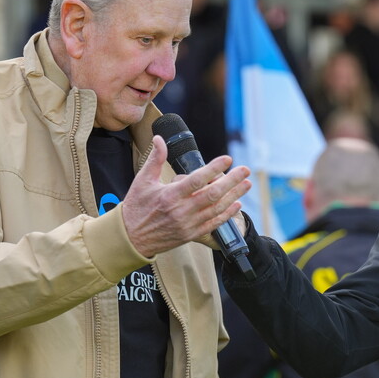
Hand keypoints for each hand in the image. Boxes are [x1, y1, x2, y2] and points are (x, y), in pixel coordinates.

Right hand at [122, 136, 251, 256]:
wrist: (131, 238)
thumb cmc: (136, 207)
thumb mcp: (142, 180)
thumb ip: (155, 159)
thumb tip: (160, 139)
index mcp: (169, 195)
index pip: (196, 179)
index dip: (214, 168)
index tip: (227, 158)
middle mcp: (181, 211)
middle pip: (212, 194)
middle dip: (232, 181)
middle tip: (245, 170)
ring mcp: (187, 224)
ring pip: (216, 209)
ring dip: (234, 196)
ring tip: (246, 184)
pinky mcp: (191, 234)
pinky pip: (213, 224)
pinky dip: (227, 214)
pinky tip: (237, 204)